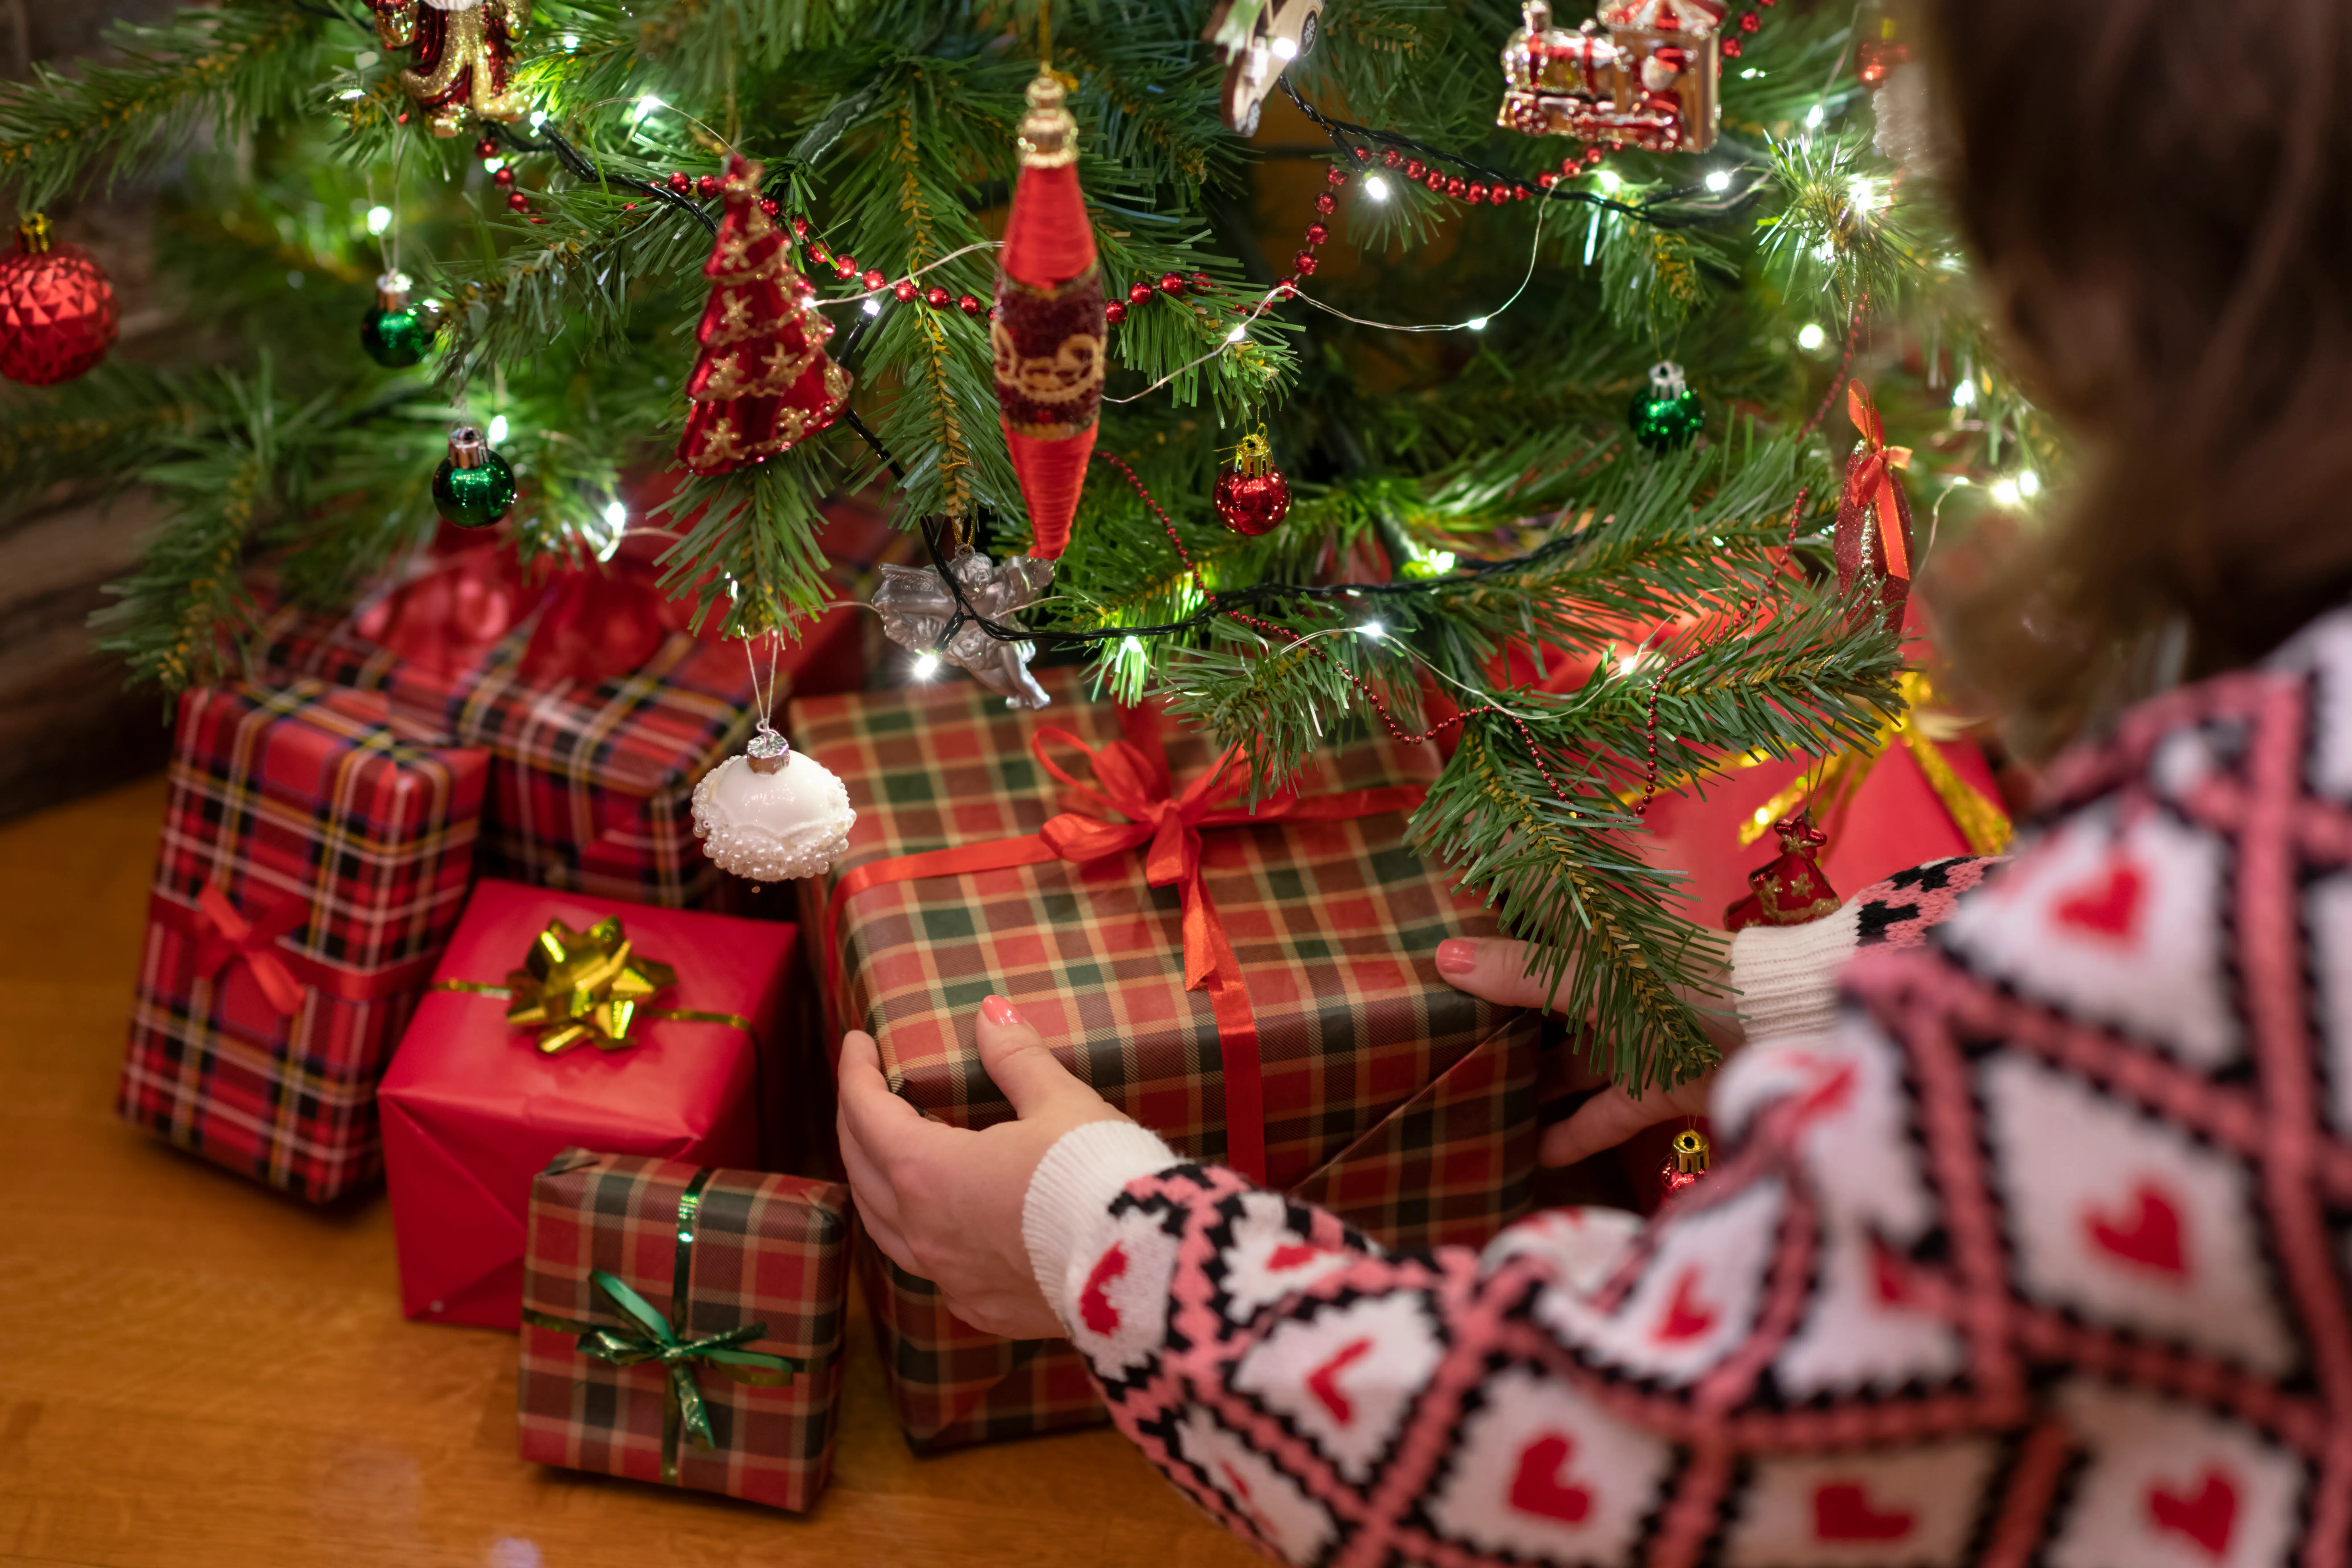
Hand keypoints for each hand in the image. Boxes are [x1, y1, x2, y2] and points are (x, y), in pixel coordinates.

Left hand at [836, 995, 1128, 1339]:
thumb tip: (990, 1014)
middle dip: (856, 1123)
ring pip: (885, 1228)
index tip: (857, 1043)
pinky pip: (931, 1270)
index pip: (866, 1113)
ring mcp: (951, 1277)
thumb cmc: (1098, 1175)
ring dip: (877, 1184)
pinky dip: (920, 1236)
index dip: (856, 1071)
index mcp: (928, 1172)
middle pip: (863, 1170)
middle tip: (865, 1089)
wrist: (1144, 1265)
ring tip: (887, 1155)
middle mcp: (924, 1231)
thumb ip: (1017, 1058)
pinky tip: (941, 1224)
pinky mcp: (983, 1308)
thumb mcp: (1060, 1102)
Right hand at [1436, 936, 1738, 1166]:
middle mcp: (1616, 985)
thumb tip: (1443, 958)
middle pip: (1547, 1002)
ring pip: (1570, 1061)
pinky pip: (1604, 1113)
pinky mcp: (1660, 1085)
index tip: (1440, 934)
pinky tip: (1527, 1154)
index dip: (1496, 922)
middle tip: (1435, 1037)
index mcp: (1603, 940)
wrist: (1784, 1030)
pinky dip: (1570, 1134)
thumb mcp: (1599, 975)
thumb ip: (1525, 972)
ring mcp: (1639, 1036)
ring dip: (1528, 1082)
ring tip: (1468, 1101)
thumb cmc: (1688, 985)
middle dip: (1498, 1019)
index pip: (1541, 921)